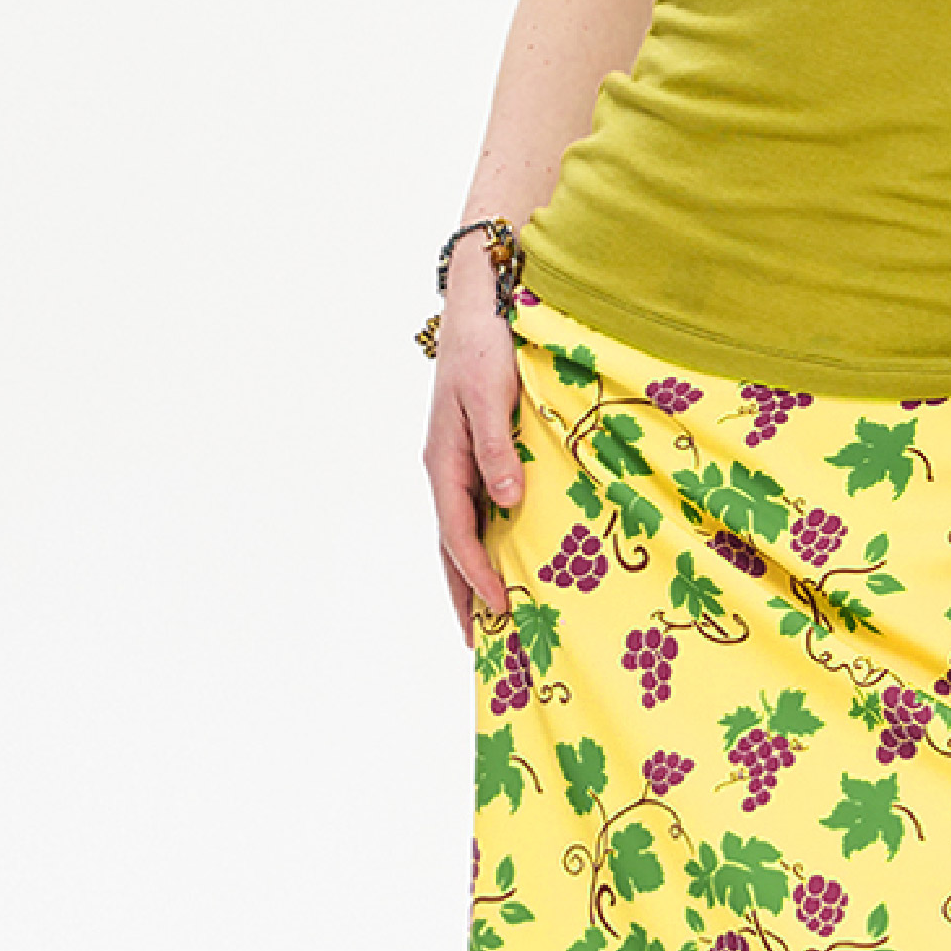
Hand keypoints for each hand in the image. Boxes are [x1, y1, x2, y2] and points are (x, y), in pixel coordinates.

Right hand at [423, 285, 524, 635]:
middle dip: (463, 594)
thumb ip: (497, 448)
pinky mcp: (473, 454)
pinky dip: (482, 544)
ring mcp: (457, 464)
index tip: (501, 607)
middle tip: (478, 644)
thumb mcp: (492, 394)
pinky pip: (474, 511)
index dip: (477, 574)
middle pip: (450, 546)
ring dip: (469, 576)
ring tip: (486, 618)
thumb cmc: (486, 346)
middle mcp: (445, 469)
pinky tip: (501, 558)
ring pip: (459, 532)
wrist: (479, 306)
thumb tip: (506, 502)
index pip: (458, 533)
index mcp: (444, 461)